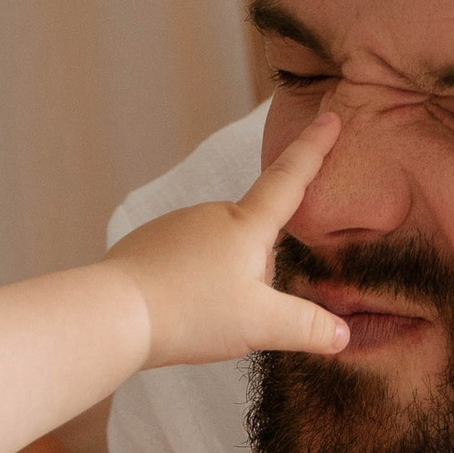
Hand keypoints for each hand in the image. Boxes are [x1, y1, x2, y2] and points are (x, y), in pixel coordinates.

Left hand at [110, 119, 348, 370]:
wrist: (111, 313)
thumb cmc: (190, 312)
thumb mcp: (260, 325)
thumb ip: (305, 326)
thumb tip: (342, 333)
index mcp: (246, 224)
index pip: (290, 180)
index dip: (314, 150)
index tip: (331, 119)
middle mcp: (211, 214)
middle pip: (255, 237)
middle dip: (257, 271)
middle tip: (238, 313)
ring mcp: (177, 225)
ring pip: (220, 251)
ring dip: (222, 280)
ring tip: (201, 316)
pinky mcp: (149, 243)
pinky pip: (185, 260)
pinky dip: (190, 283)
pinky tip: (177, 309)